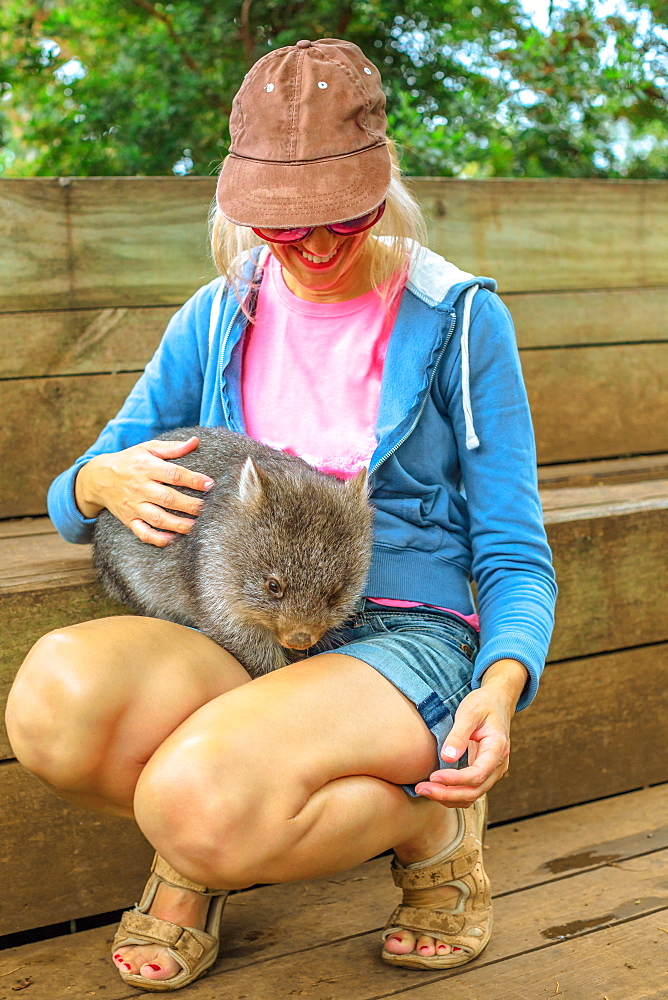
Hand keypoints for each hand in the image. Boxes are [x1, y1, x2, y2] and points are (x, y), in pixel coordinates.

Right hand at [75, 436, 215, 546]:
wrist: (98, 478)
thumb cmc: (129, 461)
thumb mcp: (147, 449)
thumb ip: (172, 448)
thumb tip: (195, 441)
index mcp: (146, 468)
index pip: (173, 474)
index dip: (192, 479)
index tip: (210, 484)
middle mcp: (140, 488)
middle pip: (168, 498)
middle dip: (189, 505)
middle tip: (206, 508)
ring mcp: (134, 506)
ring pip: (157, 518)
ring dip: (178, 524)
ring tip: (195, 526)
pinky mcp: (129, 520)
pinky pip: (143, 533)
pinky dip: (157, 539)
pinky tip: (172, 540)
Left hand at [414, 659, 527, 806]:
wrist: (496, 702)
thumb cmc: (483, 704)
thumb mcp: (470, 712)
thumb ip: (459, 734)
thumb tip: (447, 757)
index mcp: (498, 749)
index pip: (478, 774)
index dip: (455, 780)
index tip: (433, 777)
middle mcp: (498, 765)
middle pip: (474, 791)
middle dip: (447, 794)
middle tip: (421, 788)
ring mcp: (492, 771)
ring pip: (471, 795)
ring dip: (447, 797)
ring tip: (423, 789)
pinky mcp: (483, 772)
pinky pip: (469, 790)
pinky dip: (452, 794)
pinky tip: (434, 788)